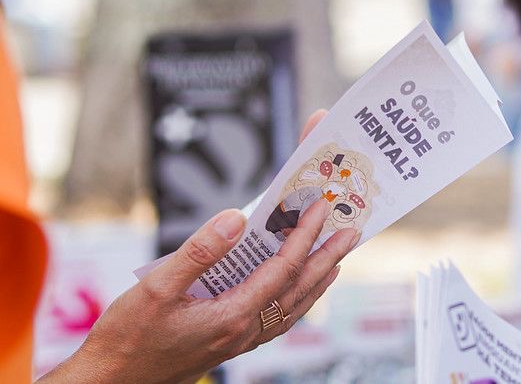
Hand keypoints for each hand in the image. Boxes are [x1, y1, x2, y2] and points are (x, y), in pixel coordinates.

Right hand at [40, 109, 348, 383]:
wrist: (113, 383)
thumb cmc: (129, 337)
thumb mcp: (157, 288)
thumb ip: (200, 251)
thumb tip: (237, 218)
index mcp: (233, 314)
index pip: (284, 268)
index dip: (305, 235)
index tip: (321, 208)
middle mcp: (245, 331)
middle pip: (301, 289)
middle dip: (328, 257)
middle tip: (352, 231)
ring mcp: (241, 341)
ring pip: (294, 308)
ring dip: (318, 280)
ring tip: (335, 257)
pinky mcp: (231, 344)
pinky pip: (279, 320)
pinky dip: (297, 299)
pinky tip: (297, 290)